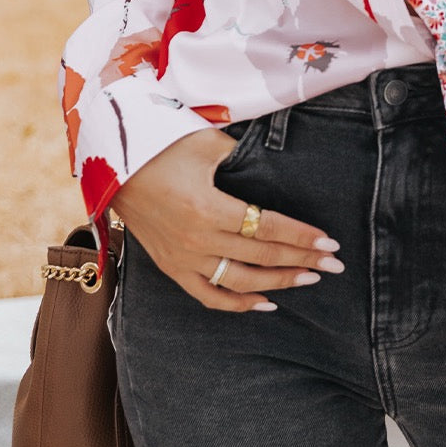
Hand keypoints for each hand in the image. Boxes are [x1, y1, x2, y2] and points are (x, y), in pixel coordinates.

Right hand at [111, 127, 343, 311]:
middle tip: (334, 266)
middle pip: (261, 257)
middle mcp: (197, 239)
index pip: (268, 228)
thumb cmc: (161, 146)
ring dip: (277, 284)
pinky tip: (266, 304)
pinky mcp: (171, 268)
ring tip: (309, 280)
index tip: (331, 243)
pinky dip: (237, 304)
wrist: (111, 167)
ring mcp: (183, 258)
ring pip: (239, 282)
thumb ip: (242, 156)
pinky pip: (207, 295)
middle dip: (302, 261)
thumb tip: (275, 161)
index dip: (302, 237)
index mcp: (208, 207)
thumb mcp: (206, 143)